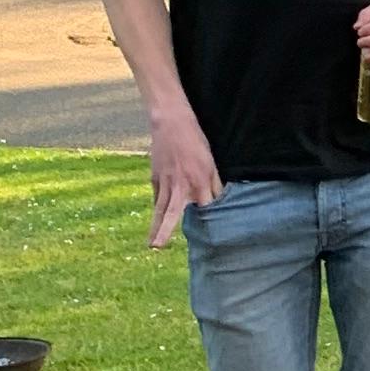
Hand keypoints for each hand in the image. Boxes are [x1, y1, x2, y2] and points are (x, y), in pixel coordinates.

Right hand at [145, 111, 222, 249]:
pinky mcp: (155, 178)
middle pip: (171, 213)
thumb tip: (217, 203)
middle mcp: (180, 185)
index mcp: (199, 181)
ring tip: (152, 245)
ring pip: (159, 209)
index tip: (209, 239)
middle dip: (165, 230)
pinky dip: (159, 208)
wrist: (171, 123)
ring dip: (155, 227)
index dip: (206, 221)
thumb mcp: (211, 162)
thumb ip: (214, 184)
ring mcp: (165, 182)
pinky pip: (158, 197)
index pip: (204, 208)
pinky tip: (157, 221)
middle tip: (159, 247)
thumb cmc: (196, 142)